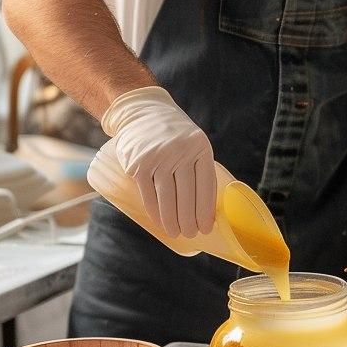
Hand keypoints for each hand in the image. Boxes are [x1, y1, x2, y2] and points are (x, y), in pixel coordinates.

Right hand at [102, 86, 217, 239]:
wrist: (143, 112)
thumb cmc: (175, 134)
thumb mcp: (194, 143)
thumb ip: (199, 168)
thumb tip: (208, 207)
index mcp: (200, 146)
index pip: (206, 184)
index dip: (206, 209)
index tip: (206, 227)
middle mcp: (180, 151)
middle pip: (187, 193)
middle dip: (189, 219)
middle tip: (191, 234)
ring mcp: (158, 157)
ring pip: (167, 197)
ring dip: (172, 220)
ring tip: (177, 232)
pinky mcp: (138, 164)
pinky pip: (148, 194)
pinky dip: (155, 211)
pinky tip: (160, 222)